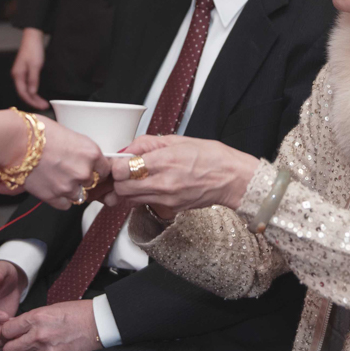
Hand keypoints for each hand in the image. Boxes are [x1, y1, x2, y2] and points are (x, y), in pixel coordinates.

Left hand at [0, 300, 101, 350]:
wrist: (99, 325)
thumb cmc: (78, 314)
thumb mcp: (52, 309)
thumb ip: (32, 319)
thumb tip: (17, 327)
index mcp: (37, 318)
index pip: (6, 330)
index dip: (7, 332)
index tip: (12, 333)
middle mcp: (38, 336)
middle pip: (8, 350)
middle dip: (12, 347)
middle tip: (19, 344)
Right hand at [11, 29, 49, 109]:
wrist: (33, 38)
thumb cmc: (33, 49)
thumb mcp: (35, 66)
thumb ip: (33, 80)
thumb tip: (32, 92)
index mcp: (18, 75)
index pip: (23, 93)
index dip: (32, 101)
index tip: (41, 106)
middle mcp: (18, 76)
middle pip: (24, 93)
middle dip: (34, 101)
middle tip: (45, 106)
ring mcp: (21, 74)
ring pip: (27, 90)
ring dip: (35, 97)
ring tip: (43, 103)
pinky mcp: (25, 72)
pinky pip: (28, 85)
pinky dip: (34, 91)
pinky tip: (39, 95)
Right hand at [26, 117, 107, 209]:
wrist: (15, 142)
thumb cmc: (37, 132)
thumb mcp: (69, 134)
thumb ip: (81, 150)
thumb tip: (84, 157)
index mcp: (91, 152)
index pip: (106, 169)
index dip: (98, 169)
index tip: (92, 169)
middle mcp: (83, 171)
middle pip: (93, 183)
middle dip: (83, 178)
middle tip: (70, 170)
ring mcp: (68, 186)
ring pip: (80, 196)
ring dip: (72, 189)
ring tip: (59, 178)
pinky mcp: (53, 197)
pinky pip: (65, 205)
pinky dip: (60, 198)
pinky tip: (53, 186)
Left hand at [105, 135, 260, 215]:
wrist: (232, 179)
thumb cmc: (211, 157)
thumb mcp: (177, 140)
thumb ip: (147, 144)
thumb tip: (127, 149)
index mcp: (164, 161)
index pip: (122, 169)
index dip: (117, 165)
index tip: (120, 161)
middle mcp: (162, 183)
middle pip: (121, 189)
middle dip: (119, 180)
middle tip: (125, 172)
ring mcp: (166, 200)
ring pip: (129, 200)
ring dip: (128, 190)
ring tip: (137, 179)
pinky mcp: (169, 210)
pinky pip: (145, 205)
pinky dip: (141, 197)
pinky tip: (151, 187)